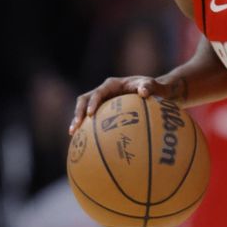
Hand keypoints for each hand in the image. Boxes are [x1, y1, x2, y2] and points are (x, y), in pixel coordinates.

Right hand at [69, 76, 183, 135]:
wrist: (154, 91)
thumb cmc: (153, 88)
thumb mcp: (152, 85)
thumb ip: (149, 87)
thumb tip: (143, 92)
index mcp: (112, 84)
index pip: (98, 93)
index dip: (92, 103)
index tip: (90, 114)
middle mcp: (104, 91)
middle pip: (84, 100)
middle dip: (78, 113)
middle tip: (75, 127)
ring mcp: (102, 101)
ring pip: (83, 109)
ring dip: (77, 120)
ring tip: (73, 135)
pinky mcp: (103, 110)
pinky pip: (92, 118)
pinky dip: (87, 128)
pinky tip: (85, 142)